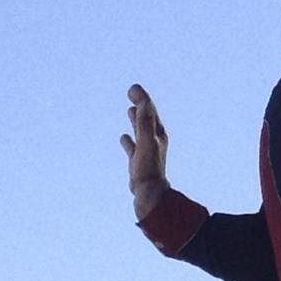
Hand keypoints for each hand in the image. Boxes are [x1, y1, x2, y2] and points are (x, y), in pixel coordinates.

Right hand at [120, 83, 170, 220]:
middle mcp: (153, 140)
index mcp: (157, 133)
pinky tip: (123, 137)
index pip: (149, 110)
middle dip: (140, 104)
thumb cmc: (149, 168)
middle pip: (146, 117)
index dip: (142, 98)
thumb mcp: (146, 141)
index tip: (133, 88)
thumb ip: (145, 122)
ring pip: (140, 130)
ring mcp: (146, 150)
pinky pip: (132, 147)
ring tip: (130, 110)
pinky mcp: (138, 161)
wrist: (149, 193)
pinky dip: (128, 140)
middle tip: (132, 91)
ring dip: (135, 119)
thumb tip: (143, 102)